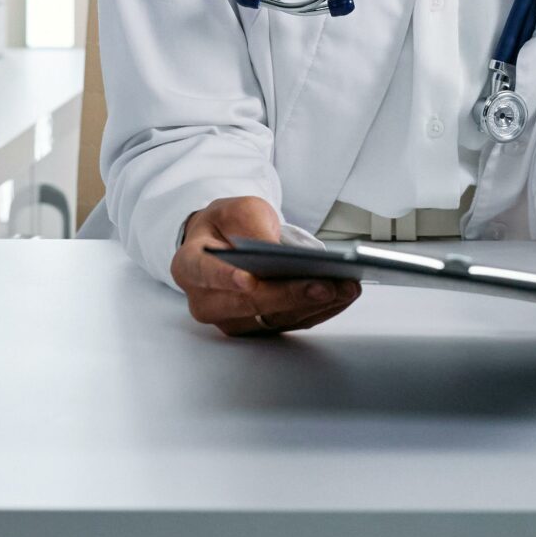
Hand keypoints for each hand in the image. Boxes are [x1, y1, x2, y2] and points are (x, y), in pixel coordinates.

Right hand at [170, 195, 360, 336]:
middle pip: (247, 304)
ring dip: (313, 305)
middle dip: (288, 296)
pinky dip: (319, 310)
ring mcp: (232, 319)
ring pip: (272, 318)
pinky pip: (290, 323)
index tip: (248, 281)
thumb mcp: (238, 209)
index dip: (224, 279)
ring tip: (346, 288)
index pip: (204, 274)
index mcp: (190, 266)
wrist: (228, 240)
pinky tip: (343, 295)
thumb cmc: (230, 224)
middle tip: (324, 285)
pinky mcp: (259, 327)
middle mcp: (206, 301)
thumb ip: (251, 225)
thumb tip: (274, 250)